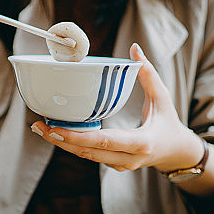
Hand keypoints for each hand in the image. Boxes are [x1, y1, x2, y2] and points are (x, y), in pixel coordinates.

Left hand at [30, 43, 204, 172]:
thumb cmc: (169, 122)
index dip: (77, 136)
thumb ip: (148, 73)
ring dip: (63, 143)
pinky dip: (73, 144)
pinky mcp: (114, 165)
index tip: (54, 129)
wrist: (176, 153)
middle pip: (87, 151)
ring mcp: (119, 165)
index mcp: (141, 143)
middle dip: (60, 140)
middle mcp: (127, 158)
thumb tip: (134, 48)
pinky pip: (90, 155)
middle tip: (37, 125)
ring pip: (86, 155)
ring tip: (40, 128)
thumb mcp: (162, 97)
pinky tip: (57, 133)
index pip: (104, 141)